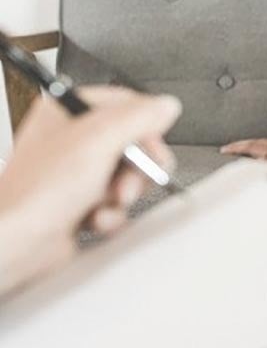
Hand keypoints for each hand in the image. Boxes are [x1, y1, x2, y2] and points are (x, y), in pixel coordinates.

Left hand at [0, 88, 180, 295]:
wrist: (19, 243)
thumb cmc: (38, 193)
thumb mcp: (99, 140)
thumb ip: (138, 117)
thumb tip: (166, 105)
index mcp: (68, 110)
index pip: (126, 104)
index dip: (145, 128)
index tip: (151, 147)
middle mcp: (71, 137)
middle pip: (132, 143)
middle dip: (136, 169)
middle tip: (128, 181)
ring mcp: (76, 170)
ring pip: (127, 175)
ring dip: (123, 194)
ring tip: (107, 202)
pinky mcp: (81, 199)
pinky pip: (115, 200)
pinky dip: (111, 212)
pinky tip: (96, 216)